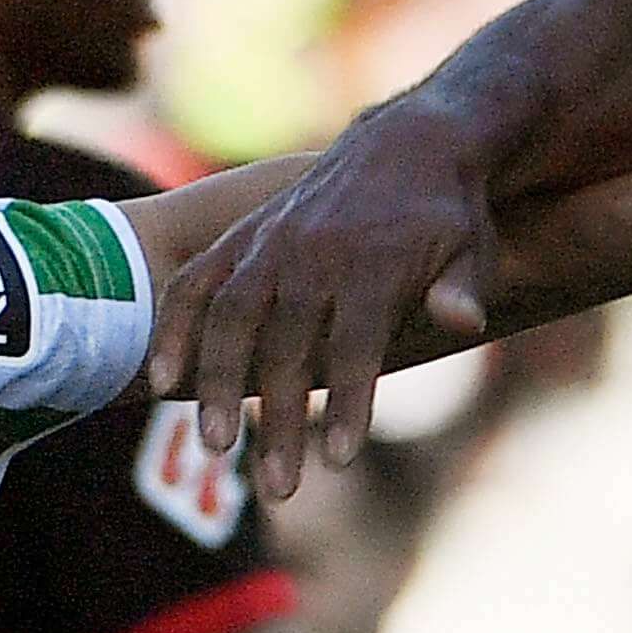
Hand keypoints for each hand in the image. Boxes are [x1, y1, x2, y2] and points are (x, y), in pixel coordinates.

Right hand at [153, 106, 493, 501]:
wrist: (409, 143)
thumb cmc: (448, 216)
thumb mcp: (470, 247)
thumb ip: (458, 289)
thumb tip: (465, 321)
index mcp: (373, 263)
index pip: (356, 344)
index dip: (347, 403)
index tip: (338, 461)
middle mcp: (314, 254)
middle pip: (288, 348)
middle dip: (282, 421)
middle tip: (279, 489)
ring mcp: (270, 245)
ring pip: (231, 319)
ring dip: (219, 384)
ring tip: (217, 446)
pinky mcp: (243, 240)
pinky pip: (196, 284)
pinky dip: (175, 329)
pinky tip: (160, 381)